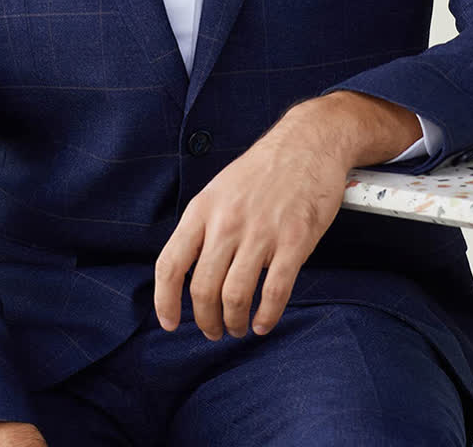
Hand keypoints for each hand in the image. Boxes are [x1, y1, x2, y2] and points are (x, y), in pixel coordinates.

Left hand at [153, 90, 421, 340]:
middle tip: (213, 330)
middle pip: (203, 289)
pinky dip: (267, 316)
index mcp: (203, 209)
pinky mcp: (295, 240)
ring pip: (235, 296)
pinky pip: (274, 291)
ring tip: (239, 327)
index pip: (171, 264)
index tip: (170, 323)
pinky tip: (264, 322)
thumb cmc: (263, 168)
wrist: (308, 142)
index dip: (165, 301)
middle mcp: (227, 223)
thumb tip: (189, 267)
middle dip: (206, 320)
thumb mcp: (219, 188)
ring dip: (235, 322)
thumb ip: (204, 224)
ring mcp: (261, 232)